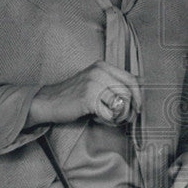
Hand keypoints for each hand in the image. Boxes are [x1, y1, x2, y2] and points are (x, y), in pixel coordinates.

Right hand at [26, 61, 141, 126]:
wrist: (48, 101)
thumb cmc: (73, 95)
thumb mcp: (94, 82)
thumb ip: (112, 84)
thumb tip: (137, 92)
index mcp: (103, 66)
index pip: (131, 79)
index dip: (139, 96)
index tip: (137, 108)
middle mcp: (100, 71)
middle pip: (129, 92)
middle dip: (131, 109)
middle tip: (126, 119)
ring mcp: (94, 83)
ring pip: (121, 103)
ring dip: (119, 116)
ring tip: (109, 119)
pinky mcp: (89, 97)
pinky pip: (109, 113)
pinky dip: (108, 121)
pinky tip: (98, 119)